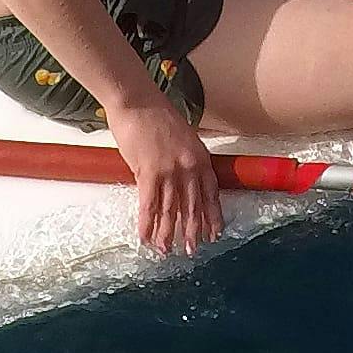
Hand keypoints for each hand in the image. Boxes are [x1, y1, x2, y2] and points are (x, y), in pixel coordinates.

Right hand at [100, 89, 222, 254]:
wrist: (138, 102)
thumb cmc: (158, 116)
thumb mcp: (184, 137)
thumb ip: (187, 160)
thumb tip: (183, 181)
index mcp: (200, 158)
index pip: (211, 194)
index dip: (212, 216)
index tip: (214, 233)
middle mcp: (188, 168)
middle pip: (193, 206)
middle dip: (192, 231)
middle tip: (192, 250)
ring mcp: (169, 171)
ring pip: (171, 210)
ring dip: (168, 233)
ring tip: (166, 250)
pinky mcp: (148, 172)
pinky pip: (149, 204)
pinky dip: (147, 223)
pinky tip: (145, 236)